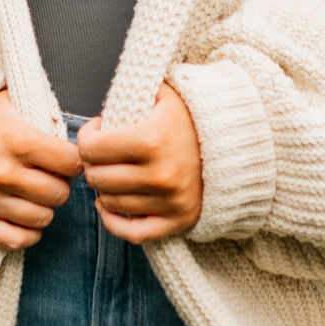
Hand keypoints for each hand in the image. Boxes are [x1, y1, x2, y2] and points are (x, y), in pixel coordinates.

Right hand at [0, 91, 81, 251]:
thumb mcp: (13, 103)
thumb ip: (47, 117)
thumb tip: (89, 131)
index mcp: (17, 140)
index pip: (71, 163)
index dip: (74, 161)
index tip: (66, 158)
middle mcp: (1, 172)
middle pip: (59, 193)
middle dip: (59, 184)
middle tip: (47, 176)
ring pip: (42, 218)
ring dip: (44, 207)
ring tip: (33, 193)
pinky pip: (16, 240)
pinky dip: (28, 232)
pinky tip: (25, 216)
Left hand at [77, 85, 202, 244]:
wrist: (238, 142)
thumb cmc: (192, 116)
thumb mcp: (163, 93)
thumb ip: (130, 92)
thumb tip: (100, 112)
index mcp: (152, 140)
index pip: (89, 148)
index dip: (86, 137)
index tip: (97, 131)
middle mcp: (160, 175)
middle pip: (95, 177)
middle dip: (93, 162)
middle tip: (104, 153)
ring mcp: (170, 202)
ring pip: (109, 202)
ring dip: (104, 187)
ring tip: (114, 171)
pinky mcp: (178, 221)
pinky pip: (132, 233)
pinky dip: (114, 222)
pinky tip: (108, 204)